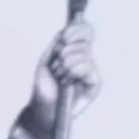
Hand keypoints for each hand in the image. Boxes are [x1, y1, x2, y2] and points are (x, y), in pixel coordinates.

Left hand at [13, 18, 100, 138]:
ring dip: (66, 64)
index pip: (85, 30)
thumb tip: (67, 30)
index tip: (64, 37)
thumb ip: (58, 43)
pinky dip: (75, 71)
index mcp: (75, 50)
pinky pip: (89, 68)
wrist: (43, 108)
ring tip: (59, 76)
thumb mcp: (47, 60)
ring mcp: (91, 71)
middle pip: (85, 40)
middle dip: (65, 50)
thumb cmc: (44, 86)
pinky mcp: (95, 84)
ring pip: (85, 54)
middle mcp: (85, 58)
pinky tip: (67, 81)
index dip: (77, 29)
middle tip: (56, 64)